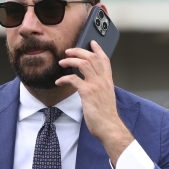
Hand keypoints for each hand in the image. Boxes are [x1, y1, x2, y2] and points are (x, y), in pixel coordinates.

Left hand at [56, 40, 133, 165]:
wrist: (109, 126)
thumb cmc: (106, 114)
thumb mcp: (106, 96)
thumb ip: (100, 86)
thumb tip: (92, 82)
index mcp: (108, 80)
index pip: (104, 59)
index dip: (98, 49)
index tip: (91, 42)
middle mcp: (103, 80)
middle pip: (91, 58)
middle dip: (78, 51)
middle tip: (68, 51)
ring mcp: (95, 85)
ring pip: (82, 64)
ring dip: (70, 61)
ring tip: (62, 62)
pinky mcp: (87, 92)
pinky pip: (73, 79)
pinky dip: (64, 78)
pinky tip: (59, 81)